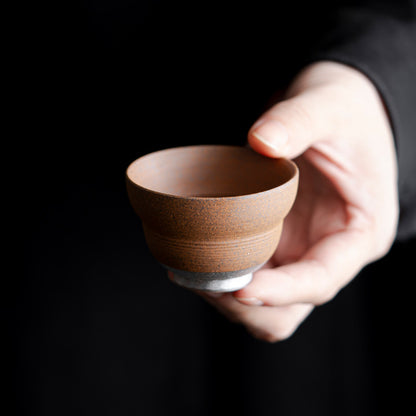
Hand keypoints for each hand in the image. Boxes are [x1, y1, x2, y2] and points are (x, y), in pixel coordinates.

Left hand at [199, 61, 398, 341]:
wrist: (334, 110)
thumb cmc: (343, 112)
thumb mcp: (329, 107)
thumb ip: (297, 121)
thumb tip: (260, 140)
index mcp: (358, 234)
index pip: (321, 280)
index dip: (281, 292)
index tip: (241, 288)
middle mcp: (328, 253)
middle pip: (288, 309)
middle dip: (245, 304)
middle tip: (202, 279)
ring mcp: (299, 252)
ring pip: (264, 304)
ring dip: (227, 297)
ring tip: (191, 272)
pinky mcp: (277, 243)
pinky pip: (249, 276)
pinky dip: (222, 278)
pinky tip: (195, 260)